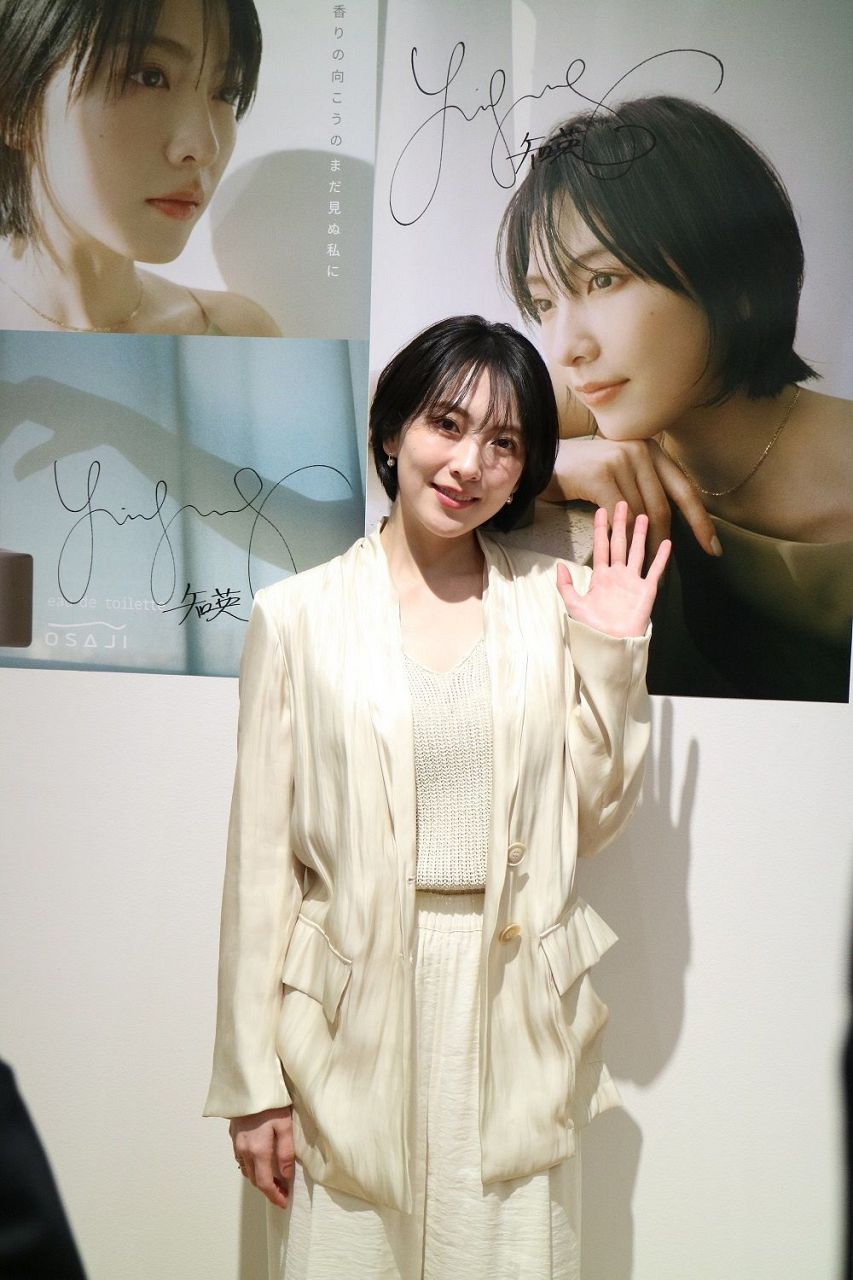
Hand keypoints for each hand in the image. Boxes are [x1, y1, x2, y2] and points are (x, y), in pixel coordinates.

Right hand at [229, 1107, 293, 1208]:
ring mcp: (237, 1143)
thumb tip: (286, 1176)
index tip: (284, 1202)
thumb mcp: (285, 1126)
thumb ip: (285, 1153)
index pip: (265, 1183)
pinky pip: (241, 1159)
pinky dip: (251, 1166)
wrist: (250, 1083)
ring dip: (259, 1179)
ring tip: (274, 1179)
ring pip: (246, 1170)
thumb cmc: (272, 1103)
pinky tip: (259, 1162)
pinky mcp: (234, 1135)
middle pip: (254, 1179)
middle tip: (283, 1191)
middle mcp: (244, 1151)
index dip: (274, 1196)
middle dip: (268, 1189)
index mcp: (258, 1151)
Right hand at [543, 436, 720, 560]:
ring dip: (644, 548)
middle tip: (669, 573)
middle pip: (664, 508)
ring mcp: (622, 460)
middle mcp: (641, 451)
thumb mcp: (618, 471)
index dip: (700, 521)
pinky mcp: (602, 475)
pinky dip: (623, 540)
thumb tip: (664, 520)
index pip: (684, 489)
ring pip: (642, 517)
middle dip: (667, 544)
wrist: (539, 459)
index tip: (712, 547)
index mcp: (651, 450)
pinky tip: (623, 557)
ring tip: (643, 570)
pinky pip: (620, 517)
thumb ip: (641, 485)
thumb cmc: (580, 472)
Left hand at [557, 502, 669, 636]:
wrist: (611, 644)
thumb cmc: (592, 627)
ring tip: (643, 515)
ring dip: (640, 534)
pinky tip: (666, 541)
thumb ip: (566, 585)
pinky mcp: (646, 591)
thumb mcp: (574, 605)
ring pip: (637, 552)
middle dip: (620, 524)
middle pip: (620, 544)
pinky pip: (655, 570)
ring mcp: (633, 581)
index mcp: (601, 577)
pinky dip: (661, 556)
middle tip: (622, 502)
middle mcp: (618, 575)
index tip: (601, 509)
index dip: (601, 529)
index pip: (601, 547)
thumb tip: (560, 564)